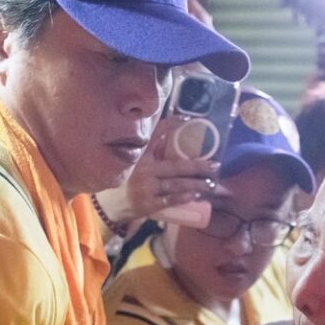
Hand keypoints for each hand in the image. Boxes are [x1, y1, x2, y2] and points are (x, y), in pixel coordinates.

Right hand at [95, 122, 220, 224]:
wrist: (109, 206)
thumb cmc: (126, 182)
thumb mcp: (134, 163)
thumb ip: (151, 152)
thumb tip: (172, 138)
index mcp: (140, 156)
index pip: (156, 134)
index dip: (171, 125)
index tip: (188, 119)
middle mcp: (144, 169)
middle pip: (176, 166)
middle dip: (198, 166)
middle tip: (215, 165)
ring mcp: (146, 187)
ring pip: (177, 184)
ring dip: (196, 184)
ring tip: (211, 184)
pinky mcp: (148, 204)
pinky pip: (171, 200)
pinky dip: (185, 197)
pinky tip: (196, 195)